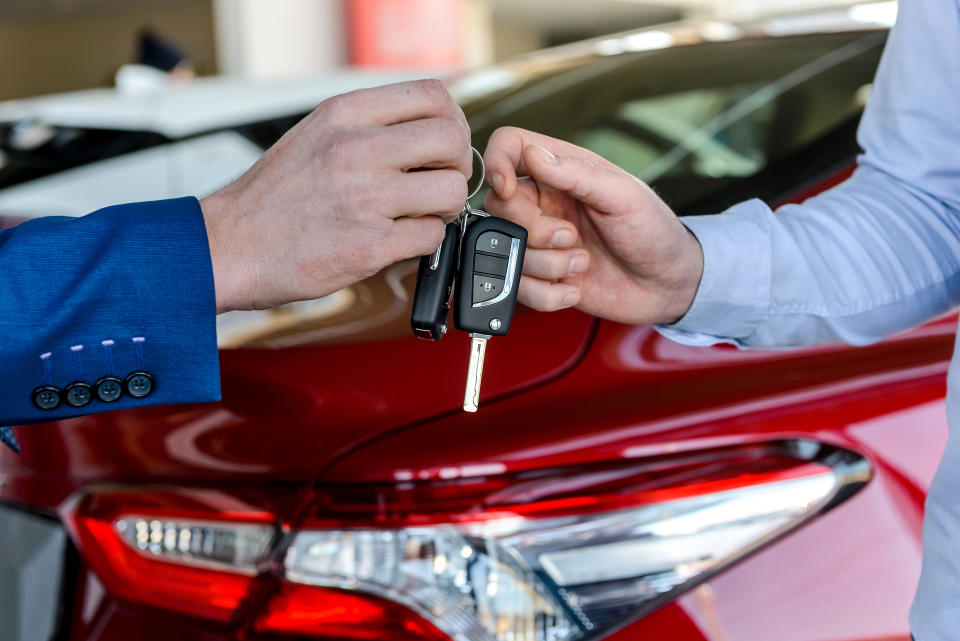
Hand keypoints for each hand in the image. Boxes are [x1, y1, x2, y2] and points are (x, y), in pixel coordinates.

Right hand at [201, 79, 470, 312]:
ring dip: (445, 206)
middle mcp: (356, 150)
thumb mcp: (318, 133)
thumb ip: (371, 124)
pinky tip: (399, 238)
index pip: (433, 96)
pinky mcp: (369, 246)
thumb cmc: (274, 195)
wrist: (231, 244)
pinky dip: (424, 240)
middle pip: (452, 141)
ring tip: (420, 212)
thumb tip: (431, 127)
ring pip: (450, 191)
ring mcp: (365, 199)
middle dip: (456, 165)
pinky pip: (432, 236)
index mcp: (345, 115)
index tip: (445, 143)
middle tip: (440, 180)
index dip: (452, 121)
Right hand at [483, 127, 702, 324]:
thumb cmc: (653, 230)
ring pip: (505, 250)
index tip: (509, 187)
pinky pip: (519, 287)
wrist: (667, 284)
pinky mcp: (541, 278)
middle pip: (499, 206)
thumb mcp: (623, 195)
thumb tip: (532, 154)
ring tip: (582, 262)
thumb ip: (577, 173)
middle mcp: (544, 202)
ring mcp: (539, 241)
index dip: (496, 163)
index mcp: (561, 170)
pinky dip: (546, 294)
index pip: (508, 146)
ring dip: (547, 265)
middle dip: (534, 229)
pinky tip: (575, 287)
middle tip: (571, 237)